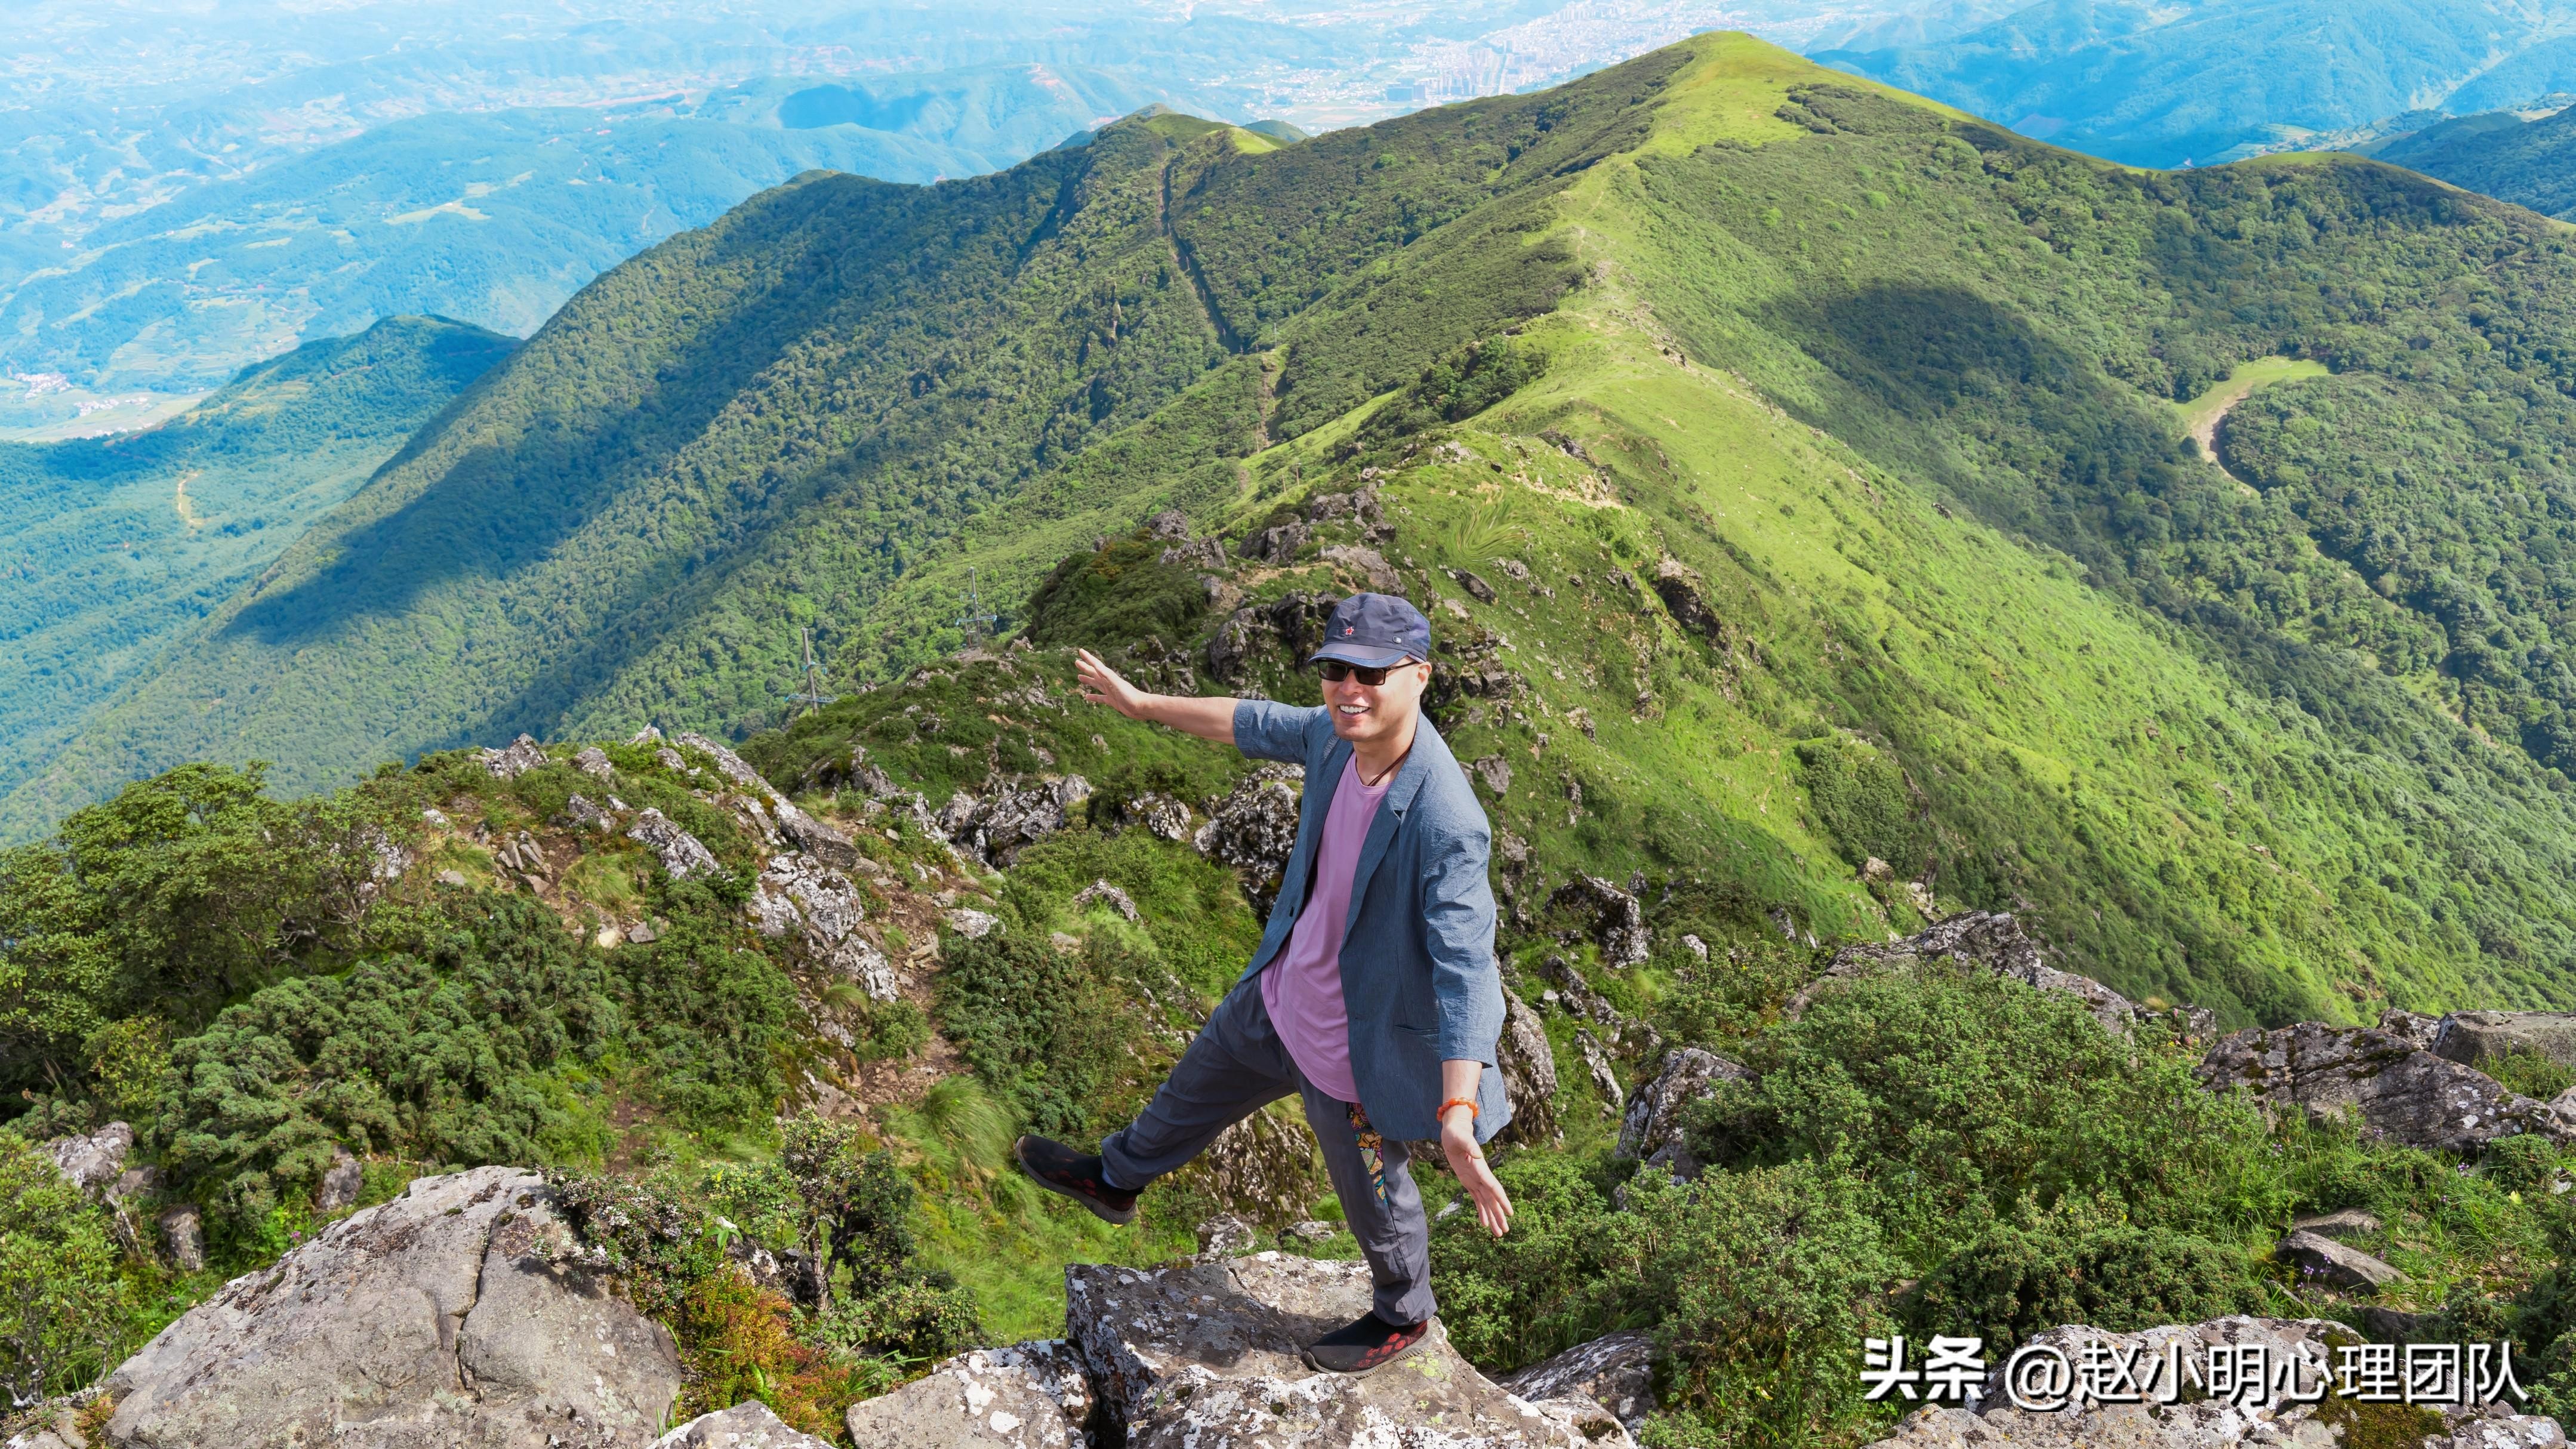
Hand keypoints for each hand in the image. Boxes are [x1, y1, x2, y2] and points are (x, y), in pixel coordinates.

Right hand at [1074, 648, 1147, 718]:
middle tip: (1076, 661)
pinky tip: (1087, 697)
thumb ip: (1107, 675)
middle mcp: (1109, 683)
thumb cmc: (1131, 696)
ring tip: (1079, 677)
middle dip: (1085, 667)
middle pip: (1094, 673)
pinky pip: (1100, 698)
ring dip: (1088, 680)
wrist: (1142, 707)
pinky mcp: (1112, 701)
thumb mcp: (1117, 684)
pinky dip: (1093, 697)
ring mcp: (1110, 692)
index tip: (1080, 650)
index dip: (1088, 658)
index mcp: (1109, 677)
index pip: (1096, 665)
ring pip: (1096, 684)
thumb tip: (1096, 665)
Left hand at [1441, 1108, 1513, 1236]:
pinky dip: (1482, 1212)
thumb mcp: (1461, 1138)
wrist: (1454, 1132)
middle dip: (1499, 1215)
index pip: (1494, 1187)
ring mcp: (1476, 1180)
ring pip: (1487, 1203)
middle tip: (1505, 1231)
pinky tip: (1485, 1224)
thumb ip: (1470, 1146)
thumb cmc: (1457, 1134)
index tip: (1510, 1212)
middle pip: (1492, 1200)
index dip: (1502, 1200)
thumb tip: (1478, 1154)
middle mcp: (1481, 1177)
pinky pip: (1477, 1200)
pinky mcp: (1469, 1182)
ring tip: (1498, 1234)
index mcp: (1481, 1169)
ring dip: (1492, 1218)